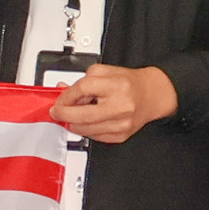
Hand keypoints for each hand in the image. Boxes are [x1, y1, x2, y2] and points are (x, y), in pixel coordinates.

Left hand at [52, 64, 176, 144]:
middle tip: (56, 112)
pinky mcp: (121, 136)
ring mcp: (122, 124)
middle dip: (64, 114)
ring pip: (86, 129)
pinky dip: (86, 130)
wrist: (151, 95)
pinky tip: (85, 122)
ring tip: (70, 116)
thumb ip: (82, 81)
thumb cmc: (129, 83)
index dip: (67, 96)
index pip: (84, 89)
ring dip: (72, 124)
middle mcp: (121, 106)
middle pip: (83, 115)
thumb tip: (62, 92)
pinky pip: (95, 137)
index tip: (60, 99)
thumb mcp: (105, 72)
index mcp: (117, 85)